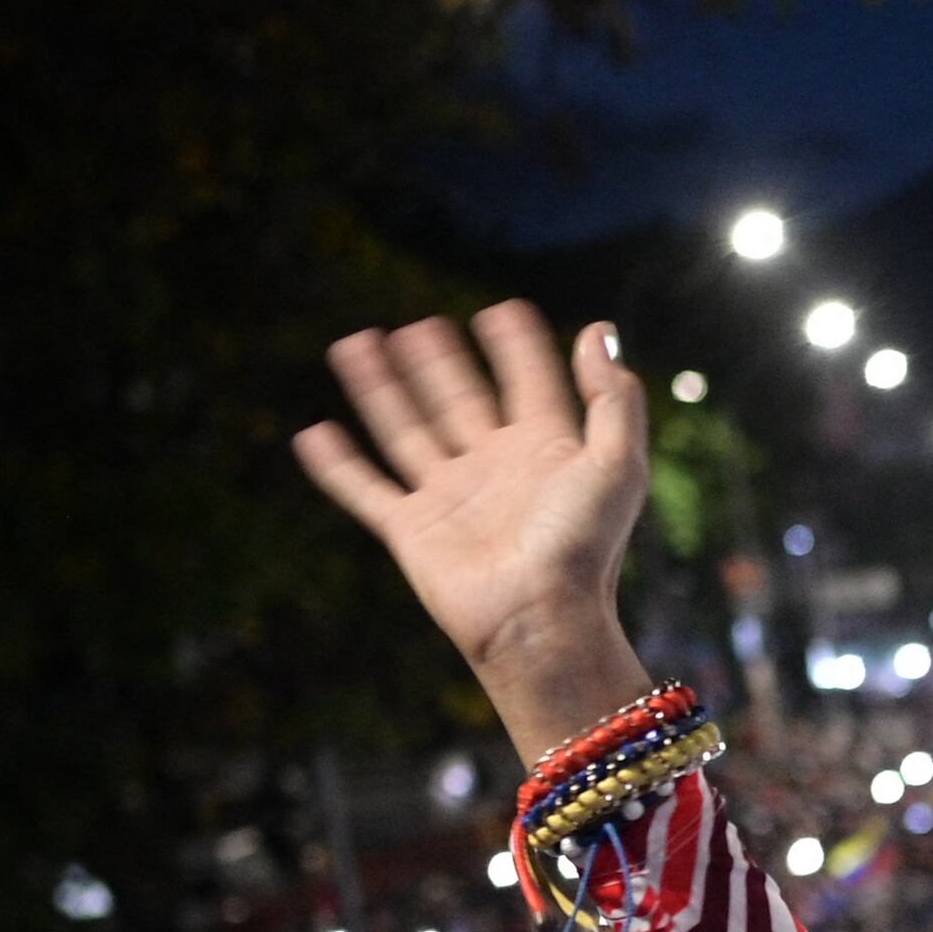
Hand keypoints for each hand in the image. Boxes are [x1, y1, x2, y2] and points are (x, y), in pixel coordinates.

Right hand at [291, 303, 658, 759]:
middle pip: (460, 401)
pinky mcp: (410, 530)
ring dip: (382, 389)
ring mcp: (450, 499)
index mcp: (546, 453)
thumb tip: (598, 329)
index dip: (520, 350)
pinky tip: (315, 431)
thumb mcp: (617, 465)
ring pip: (407, 430)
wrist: (540, 619)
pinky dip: (337, 463)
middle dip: (441, 363)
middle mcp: (495, 470)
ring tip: (357, 343)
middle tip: (421, 325)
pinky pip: (366, 489)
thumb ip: (612, 399)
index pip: (530, 386)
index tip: (503, 311)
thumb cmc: (584, 548)